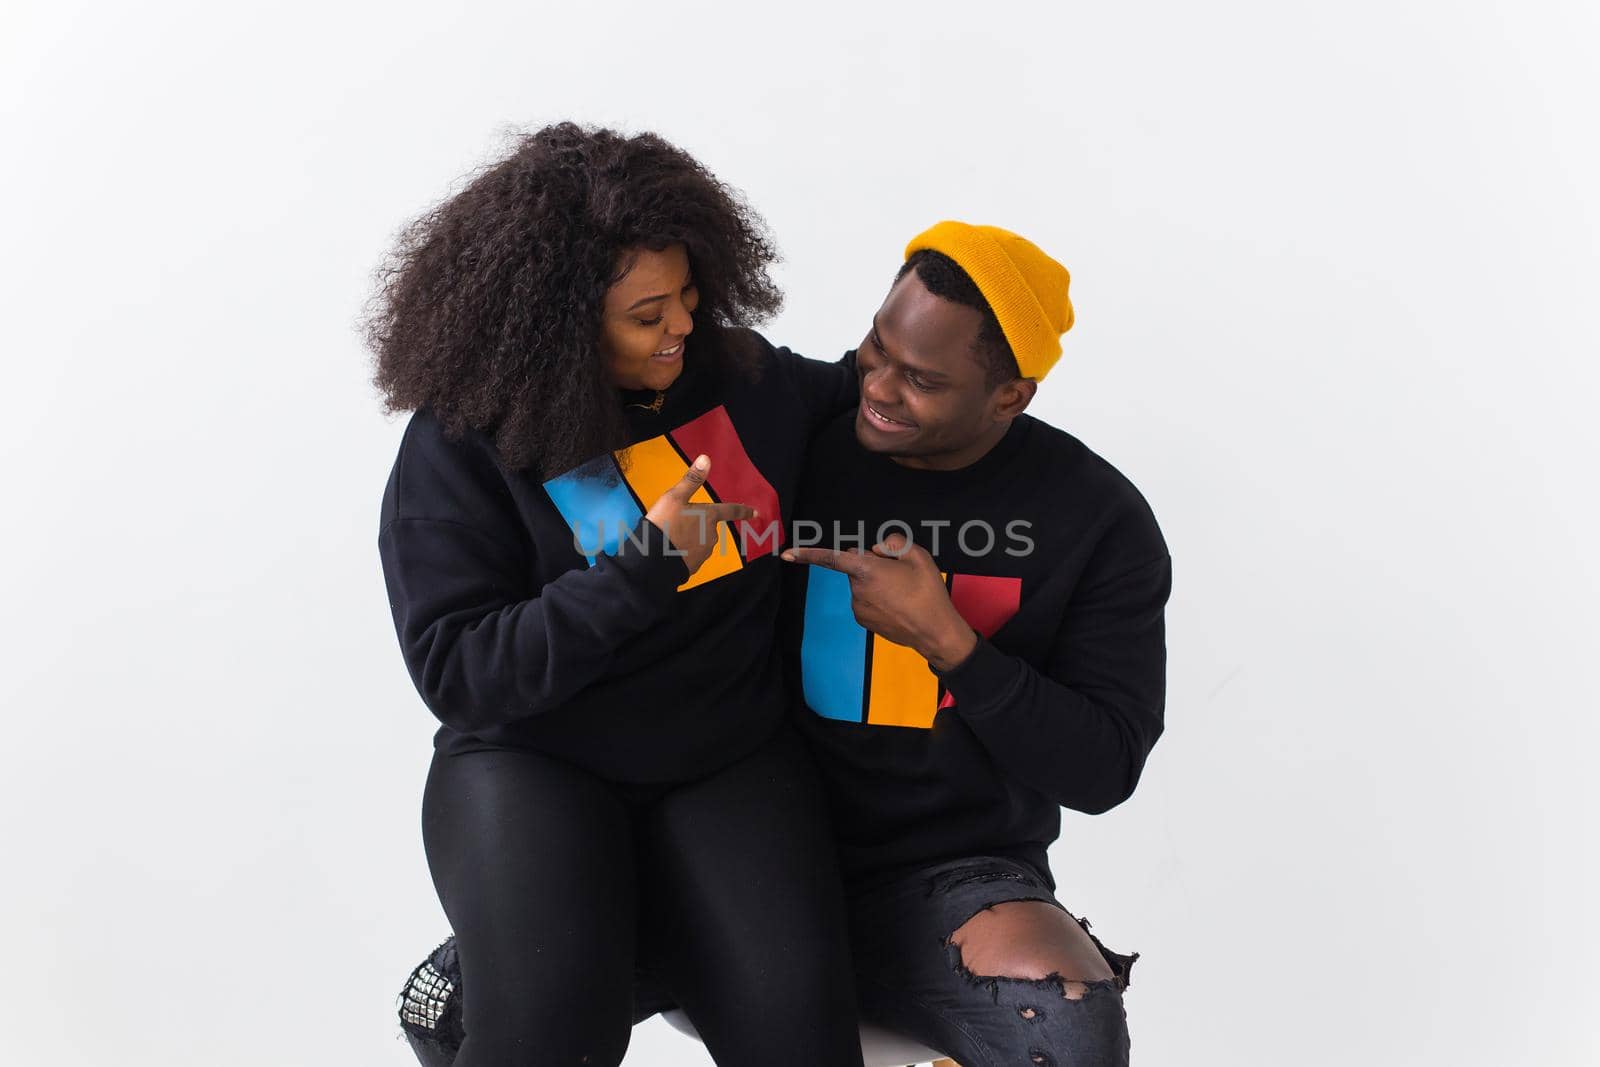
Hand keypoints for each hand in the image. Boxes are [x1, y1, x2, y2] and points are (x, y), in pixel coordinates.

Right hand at [645, 455, 755, 575]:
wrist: (652, 559)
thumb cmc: (664, 524)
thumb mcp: (674, 497)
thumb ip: (691, 480)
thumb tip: (706, 458)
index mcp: (708, 516)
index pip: (730, 510)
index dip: (743, 511)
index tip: (755, 513)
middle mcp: (711, 535)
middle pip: (708, 527)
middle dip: (696, 525)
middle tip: (675, 524)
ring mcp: (704, 552)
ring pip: (699, 542)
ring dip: (688, 539)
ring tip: (669, 537)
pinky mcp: (695, 566)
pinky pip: (691, 556)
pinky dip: (683, 553)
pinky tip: (670, 550)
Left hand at [782, 532, 977, 669]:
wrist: (935, 632)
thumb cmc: (928, 593)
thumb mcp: (919, 557)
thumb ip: (894, 543)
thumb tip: (877, 548)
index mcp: (867, 571)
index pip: (833, 558)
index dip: (808, 554)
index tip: (787, 554)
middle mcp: (857, 591)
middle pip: (857, 567)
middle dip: (871, 565)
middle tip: (899, 573)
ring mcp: (858, 608)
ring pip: (862, 585)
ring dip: (875, 583)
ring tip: (902, 592)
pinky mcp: (863, 621)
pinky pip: (865, 600)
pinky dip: (877, 598)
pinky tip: (897, 604)